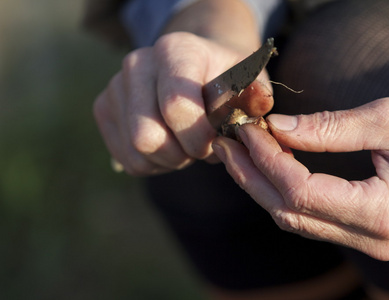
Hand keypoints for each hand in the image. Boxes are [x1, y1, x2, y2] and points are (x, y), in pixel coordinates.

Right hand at [93, 32, 272, 175]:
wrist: (196, 70)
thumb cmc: (226, 81)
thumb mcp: (249, 84)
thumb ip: (255, 96)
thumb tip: (259, 101)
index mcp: (175, 50)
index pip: (176, 107)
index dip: (199, 136)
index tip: (216, 138)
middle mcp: (137, 63)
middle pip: (147, 136)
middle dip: (182, 153)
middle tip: (201, 145)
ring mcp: (115, 86)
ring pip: (136, 152)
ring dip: (170, 160)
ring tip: (186, 144)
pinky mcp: (104, 108)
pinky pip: (128, 158)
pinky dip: (154, 164)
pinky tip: (170, 146)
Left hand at [212, 97, 388, 259]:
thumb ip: (329, 127)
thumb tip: (277, 128)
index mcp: (383, 213)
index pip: (301, 191)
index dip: (267, 159)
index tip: (247, 130)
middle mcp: (372, 239)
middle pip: (289, 211)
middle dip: (251, 175)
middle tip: (225, 143)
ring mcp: (367, 243)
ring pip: (294, 219)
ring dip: (261, 186)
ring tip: (238, 153)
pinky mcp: (363, 234)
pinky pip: (309, 219)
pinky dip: (282, 193)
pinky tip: (267, 168)